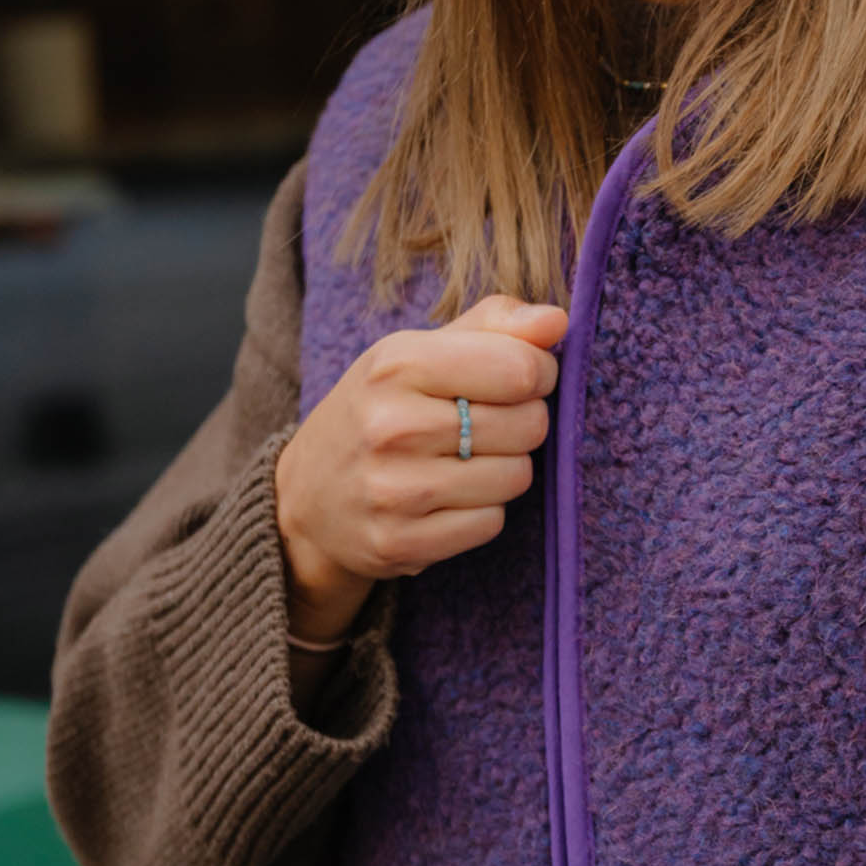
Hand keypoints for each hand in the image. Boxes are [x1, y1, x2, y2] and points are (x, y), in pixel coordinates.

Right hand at [275, 292, 568, 643]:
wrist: (307, 496)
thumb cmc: (379, 410)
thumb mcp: (417, 353)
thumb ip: (492, 326)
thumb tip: (558, 321)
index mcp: (396, 364)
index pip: (520, 368)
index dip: (537, 373)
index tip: (518, 378)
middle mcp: (390, 426)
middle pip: (527, 424)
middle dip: (523, 421)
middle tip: (485, 424)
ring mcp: (392, 491)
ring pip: (515, 477)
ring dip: (505, 469)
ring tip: (464, 460)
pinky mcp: (399, 543)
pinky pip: (490, 523)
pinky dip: (481, 511)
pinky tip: (448, 499)